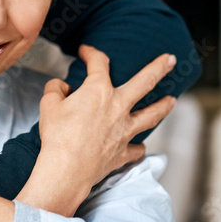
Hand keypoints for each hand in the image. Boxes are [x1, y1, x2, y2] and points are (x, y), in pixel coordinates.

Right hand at [21, 45, 176, 215]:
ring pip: (151, 115)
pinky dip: (138, 147)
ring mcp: (124, 130)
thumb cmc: (57, 136)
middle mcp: (117, 107)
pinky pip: (136, 149)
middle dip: (159, 68)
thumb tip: (61, 86)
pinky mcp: (122, 152)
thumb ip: (56, 89)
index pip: (99, 63)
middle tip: (171, 59)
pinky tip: (140, 146)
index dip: (91, 53)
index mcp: (98, 91)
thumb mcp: (48, 104)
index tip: (86, 52)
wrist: (66, 169)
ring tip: (172, 100)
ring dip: (163, 106)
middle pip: (145, 82)